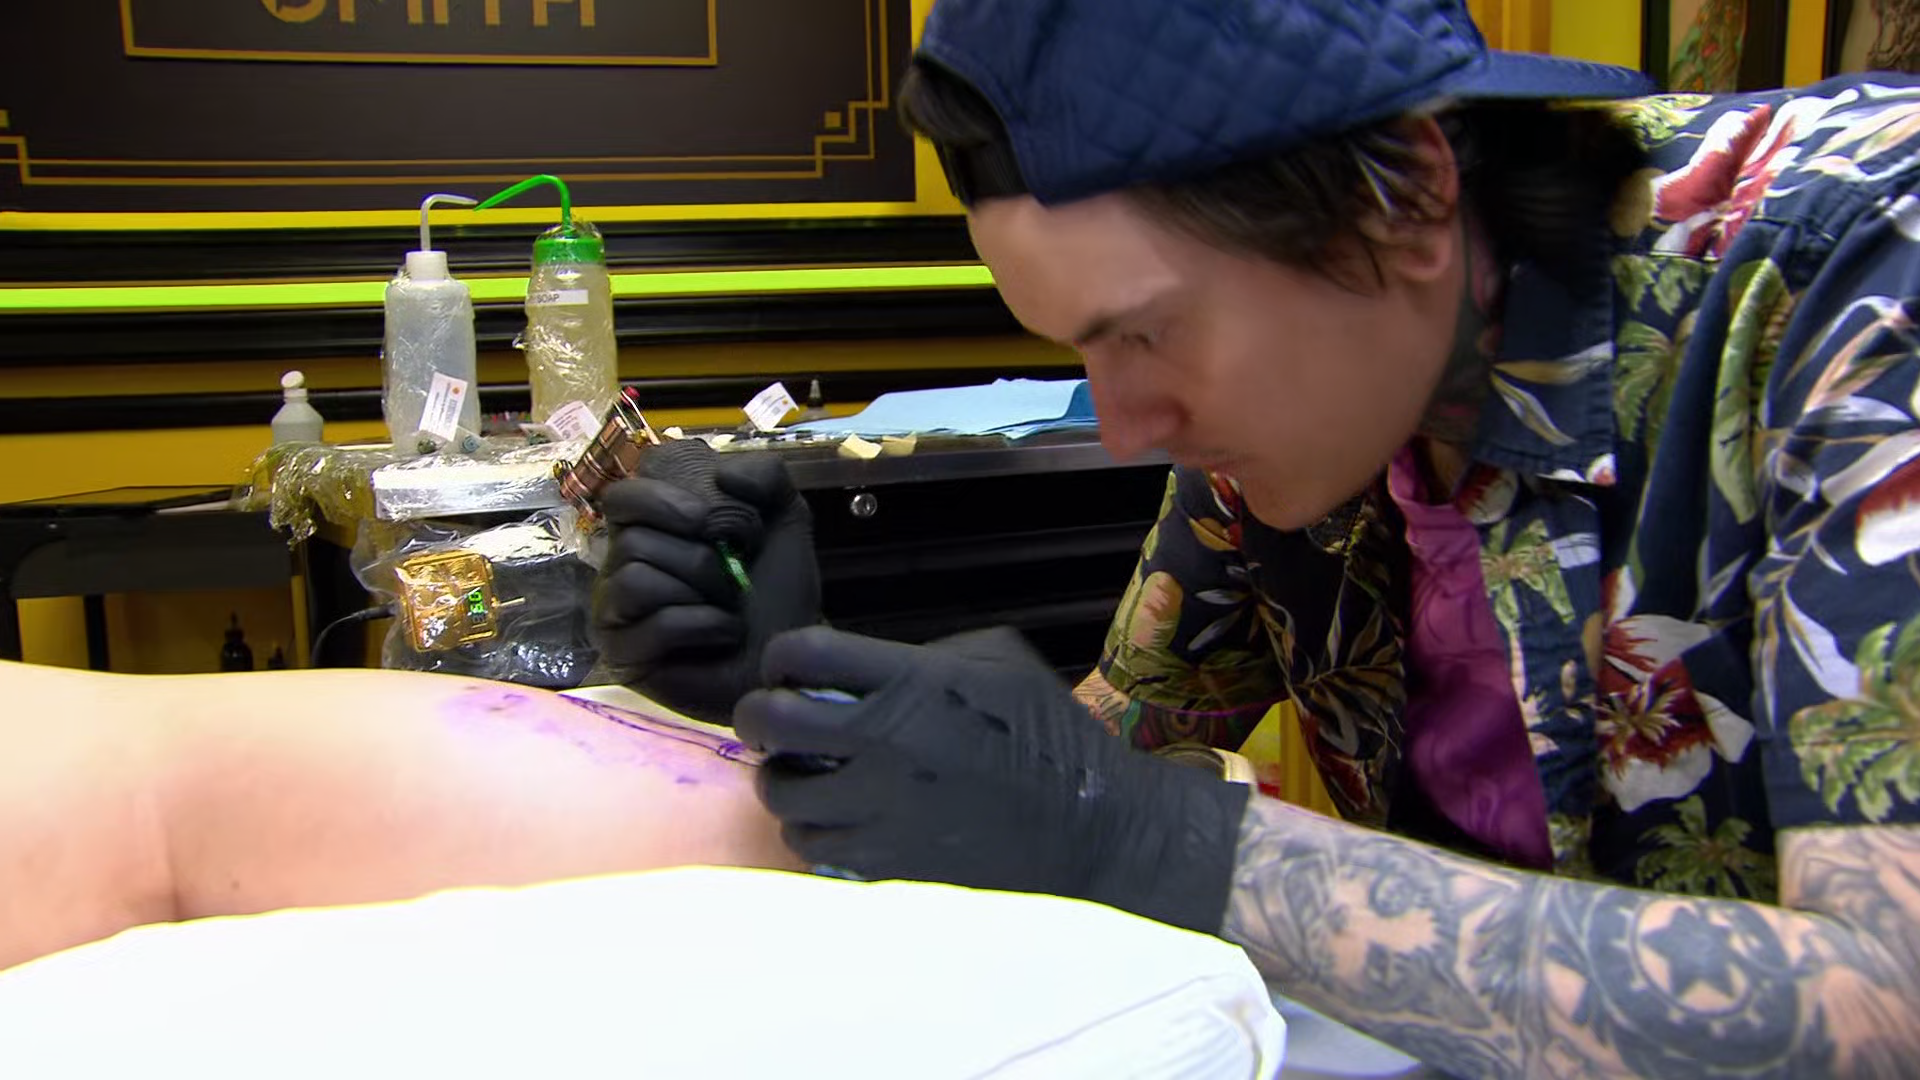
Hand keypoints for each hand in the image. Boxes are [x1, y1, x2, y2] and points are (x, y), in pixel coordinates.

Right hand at [593, 447, 820, 722]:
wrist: (789, 652)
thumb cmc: (776, 589)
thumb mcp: (783, 518)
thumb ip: (765, 475)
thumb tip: (722, 474)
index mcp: (649, 527)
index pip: (622, 495)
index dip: (663, 500)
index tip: (709, 519)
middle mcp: (621, 564)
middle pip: (634, 539)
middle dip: (700, 556)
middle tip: (733, 573)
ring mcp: (615, 611)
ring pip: (636, 576)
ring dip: (701, 591)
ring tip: (727, 607)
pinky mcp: (623, 654)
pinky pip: (657, 623)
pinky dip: (704, 624)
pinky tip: (723, 632)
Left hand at [733, 626, 1251, 933]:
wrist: (1089, 822)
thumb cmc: (1049, 732)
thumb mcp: (998, 659)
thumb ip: (924, 654)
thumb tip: (865, 669)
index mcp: (913, 683)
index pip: (804, 653)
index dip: (781, 656)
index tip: (788, 667)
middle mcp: (885, 744)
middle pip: (769, 722)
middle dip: (755, 714)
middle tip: (768, 720)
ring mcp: (881, 809)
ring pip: (779, 794)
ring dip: (781, 778)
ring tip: (803, 774)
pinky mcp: (887, 861)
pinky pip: (811, 847)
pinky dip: (810, 830)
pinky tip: (835, 817)